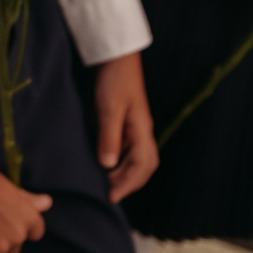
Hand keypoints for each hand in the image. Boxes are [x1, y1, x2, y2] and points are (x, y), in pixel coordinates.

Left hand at [92, 53, 157, 201]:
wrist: (117, 56)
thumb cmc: (113, 79)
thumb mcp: (108, 108)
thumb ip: (109, 137)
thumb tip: (107, 165)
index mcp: (142, 129)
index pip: (142, 165)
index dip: (129, 183)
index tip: (112, 196)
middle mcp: (143, 130)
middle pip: (146, 164)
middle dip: (130, 182)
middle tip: (110, 194)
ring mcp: (137, 125)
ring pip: (139, 157)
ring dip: (126, 172)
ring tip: (108, 182)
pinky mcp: (129, 120)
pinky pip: (130, 148)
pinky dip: (122, 161)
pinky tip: (108, 163)